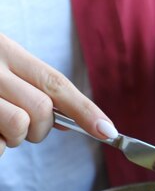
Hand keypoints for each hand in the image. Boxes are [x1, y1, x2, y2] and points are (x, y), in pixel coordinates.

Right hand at [0, 33, 117, 156]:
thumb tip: (69, 122)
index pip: (56, 83)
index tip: (108, 131)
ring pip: (20, 126)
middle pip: (43, 108)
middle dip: (40, 129)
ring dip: (15, 139)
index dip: (86, 110)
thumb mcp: (2, 68)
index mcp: (7, 52)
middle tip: (23, 128)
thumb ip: (33, 88)